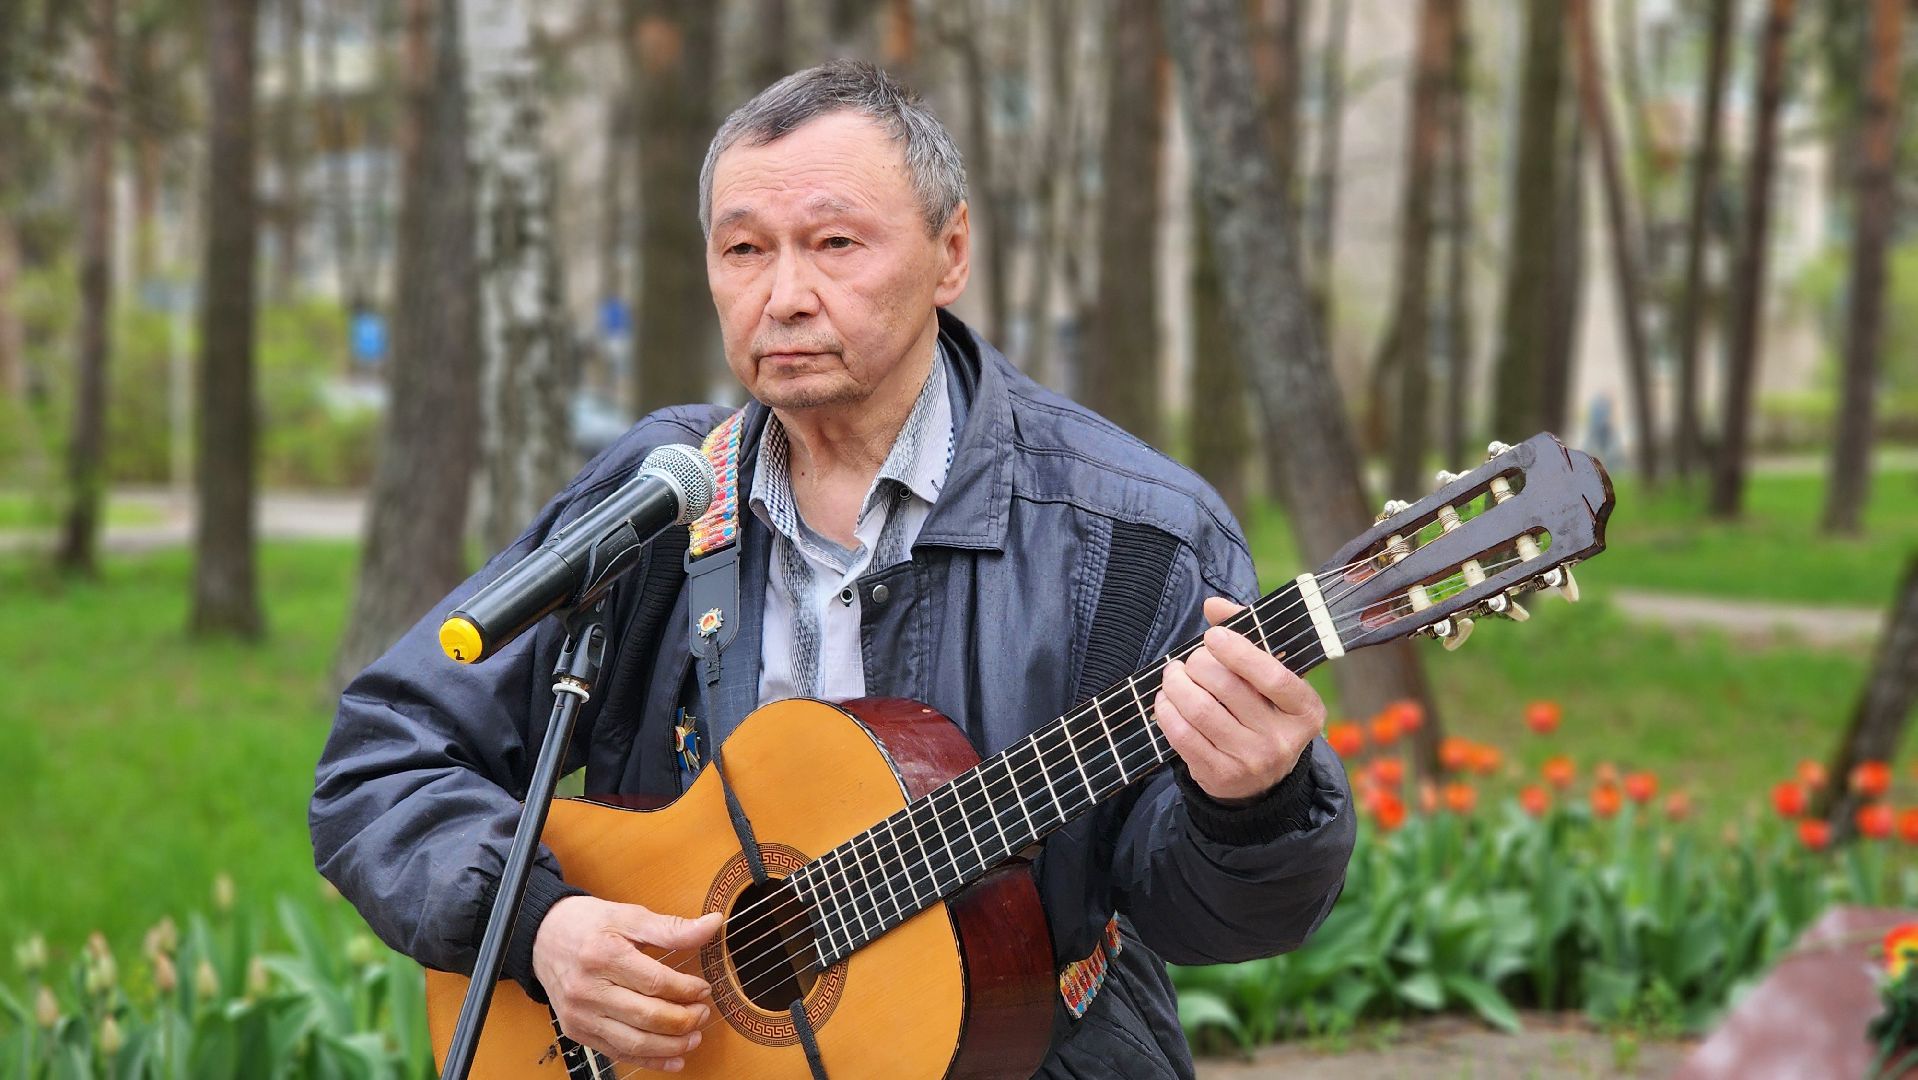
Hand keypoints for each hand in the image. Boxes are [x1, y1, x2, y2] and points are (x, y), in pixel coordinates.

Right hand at [532, 896, 722, 1071]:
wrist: (542, 937)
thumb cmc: (589, 924)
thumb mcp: (629, 916)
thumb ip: (672, 928)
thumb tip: (714, 925)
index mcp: (603, 955)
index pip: (655, 983)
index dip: (686, 989)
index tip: (704, 989)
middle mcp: (588, 990)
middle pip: (646, 1017)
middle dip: (683, 1020)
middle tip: (703, 1013)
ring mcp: (581, 1015)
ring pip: (634, 1042)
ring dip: (671, 1046)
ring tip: (694, 1036)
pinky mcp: (576, 1031)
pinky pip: (617, 1053)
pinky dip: (649, 1061)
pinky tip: (674, 1059)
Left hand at [1153, 597, 1326, 802]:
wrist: (1261, 780)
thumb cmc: (1263, 710)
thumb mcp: (1269, 678)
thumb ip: (1247, 635)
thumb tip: (1213, 605)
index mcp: (1305, 710)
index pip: (1273, 677)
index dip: (1239, 652)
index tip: (1213, 636)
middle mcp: (1282, 740)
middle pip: (1228, 689)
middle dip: (1199, 664)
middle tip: (1190, 659)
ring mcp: (1251, 762)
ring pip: (1201, 711)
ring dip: (1177, 684)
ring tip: (1173, 674)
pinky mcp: (1221, 777)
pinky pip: (1183, 736)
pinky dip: (1167, 711)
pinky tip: (1166, 699)